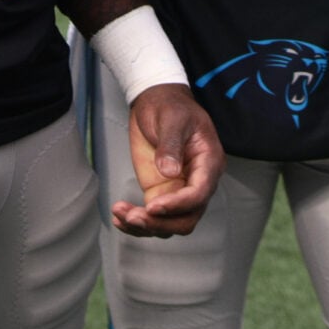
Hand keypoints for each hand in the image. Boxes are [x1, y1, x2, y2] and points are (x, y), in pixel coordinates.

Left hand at [114, 83, 223, 237]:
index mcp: (209, 162)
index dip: (178, 205)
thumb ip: (171, 144)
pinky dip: (137, 223)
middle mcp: (198, 182)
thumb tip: (169, 172)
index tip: (153, 205)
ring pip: (170, 224)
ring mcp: (179, 190)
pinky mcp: (161, 193)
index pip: (200, 193)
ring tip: (121, 214)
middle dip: (161, 223)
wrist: (157, 102)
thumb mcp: (172, 119)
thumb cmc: (170, 106)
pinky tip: (120, 218)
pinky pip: (154, 218)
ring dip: (146, 227)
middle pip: (188, 218)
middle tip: (134, 216)